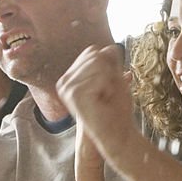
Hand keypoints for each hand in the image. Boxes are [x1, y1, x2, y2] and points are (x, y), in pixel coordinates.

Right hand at [57, 44, 137, 167]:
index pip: (93, 52)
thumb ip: (111, 62)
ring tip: (105, 97)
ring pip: (98, 63)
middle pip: (95, 54)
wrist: (117, 133)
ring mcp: (66, 87)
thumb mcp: (115, 79)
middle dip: (109, 73)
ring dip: (109, 80)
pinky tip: (103, 101)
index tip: (107, 86)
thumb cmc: (116, 108)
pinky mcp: (73, 94)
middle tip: (107, 94)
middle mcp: (64, 81)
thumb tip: (111, 46)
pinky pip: (100, 75)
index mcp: (71, 77)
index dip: (108, 66)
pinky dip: (108, 87)